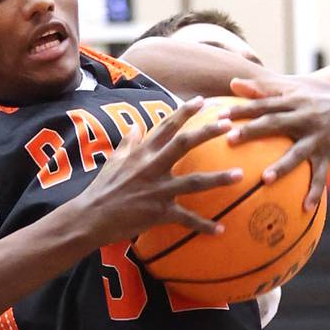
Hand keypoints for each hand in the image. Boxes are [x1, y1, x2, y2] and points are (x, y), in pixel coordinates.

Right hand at [78, 96, 243, 245]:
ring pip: (193, 182)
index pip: (166, 126)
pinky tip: (220, 230)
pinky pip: (185, 219)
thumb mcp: (113, 160)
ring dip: (218, 179)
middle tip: (229, 124)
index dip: (184, 111)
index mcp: (142, 152)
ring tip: (240, 174)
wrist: (90, 217)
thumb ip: (128, 142)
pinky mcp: (158, 212)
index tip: (202, 100)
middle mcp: (151, 166)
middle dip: (207, 132)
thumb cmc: (102, 189)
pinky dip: (203, 226)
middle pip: (184, 144)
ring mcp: (157, 190)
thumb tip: (135, 125)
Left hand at [225, 74, 329, 210]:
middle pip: (275, 123)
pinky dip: (314, 191)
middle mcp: (305, 116)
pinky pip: (321, 175)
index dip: (241, 109)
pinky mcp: (329, 154)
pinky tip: (304, 208)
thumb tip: (232, 84)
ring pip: (298, 153)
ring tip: (265, 179)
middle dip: (252, 131)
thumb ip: (264, 86)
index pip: (263, 103)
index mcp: (293, 99)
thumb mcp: (296, 86)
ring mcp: (318, 137)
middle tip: (230, 140)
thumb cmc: (321, 97)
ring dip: (282, 167)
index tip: (219, 116)